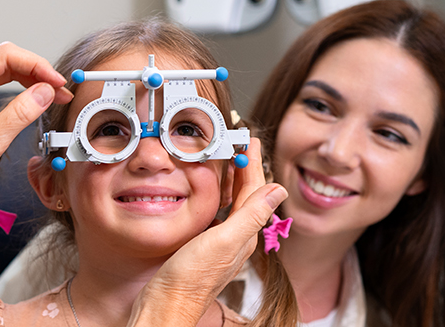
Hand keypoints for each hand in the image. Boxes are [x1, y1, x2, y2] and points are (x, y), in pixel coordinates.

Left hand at [0, 42, 72, 210]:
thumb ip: (21, 112)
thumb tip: (45, 91)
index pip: (5, 56)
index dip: (36, 65)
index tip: (56, 81)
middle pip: (5, 59)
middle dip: (35, 71)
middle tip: (59, 89)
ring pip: (3, 71)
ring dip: (29, 79)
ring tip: (52, 94)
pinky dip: (18, 89)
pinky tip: (33, 99)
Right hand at [128, 139, 286, 325]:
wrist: (167, 305)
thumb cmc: (191, 278)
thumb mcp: (223, 241)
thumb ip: (250, 215)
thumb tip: (278, 189)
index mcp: (243, 233)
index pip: (254, 189)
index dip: (253, 162)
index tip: (251, 139)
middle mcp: (235, 237)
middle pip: (245, 194)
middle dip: (245, 167)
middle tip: (240, 142)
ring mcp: (219, 242)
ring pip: (231, 203)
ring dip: (230, 180)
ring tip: (226, 160)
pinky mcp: (202, 247)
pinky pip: (215, 214)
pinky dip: (215, 196)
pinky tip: (207, 193)